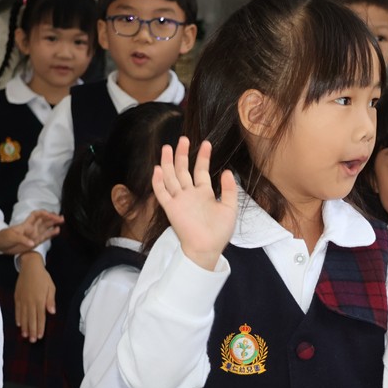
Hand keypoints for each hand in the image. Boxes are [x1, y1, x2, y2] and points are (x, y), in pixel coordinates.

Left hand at [0, 210, 63, 254]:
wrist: (1, 245)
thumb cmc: (5, 237)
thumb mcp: (11, 237)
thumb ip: (22, 239)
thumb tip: (32, 242)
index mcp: (26, 224)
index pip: (37, 215)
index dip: (44, 213)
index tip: (51, 215)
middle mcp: (32, 228)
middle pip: (44, 220)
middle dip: (52, 217)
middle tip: (61, 218)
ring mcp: (34, 235)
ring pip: (46, 227)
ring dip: (53, 224)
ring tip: (61, 222)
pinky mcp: (35, 242)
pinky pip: (45, 236)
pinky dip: (51, 233)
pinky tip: (57, 231)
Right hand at [14, 252, 54, 342]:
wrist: (30, 267)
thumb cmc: (42, 277)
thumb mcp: (51, 287)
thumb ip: (50, 300)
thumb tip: (51, 312)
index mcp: (40, 300)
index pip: (40, 317)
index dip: (40, 327)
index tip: (39, 336)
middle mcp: (30, 302)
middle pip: (31, 319)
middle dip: (32, 331)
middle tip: (32, 340)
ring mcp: (22, 300)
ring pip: (23, 317)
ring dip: (24, 327)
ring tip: (25, 336)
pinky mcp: (17, 297)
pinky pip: (17, 310)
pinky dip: (18, 318)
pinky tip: (19, 324)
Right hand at [152, 136, 237, 270]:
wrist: (207, 248)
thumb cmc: (219, 232)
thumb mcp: (230, 208)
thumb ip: (229, 189)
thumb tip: (227, 171)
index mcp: (204, 193)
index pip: (201, 170)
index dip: (203, 157)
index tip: (206, 143)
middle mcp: (190, 194)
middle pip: (183, 170)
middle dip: (182, 154)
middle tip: (183, 139)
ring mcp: (179, 200)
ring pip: (171, 177)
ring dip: (168, 163)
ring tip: (167, 147)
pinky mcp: (171, 209)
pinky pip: (162, 194)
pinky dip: (158, 182)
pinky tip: (157, 169)